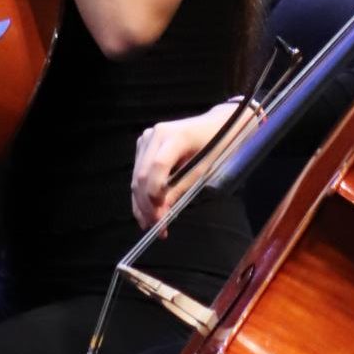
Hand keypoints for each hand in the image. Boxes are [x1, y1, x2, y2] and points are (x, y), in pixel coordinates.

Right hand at [132, 102, 248, 231]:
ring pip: (137, 177)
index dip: (155, 194)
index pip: (157, 167)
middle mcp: (154, 134)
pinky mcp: (143, 145)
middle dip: (147, 205)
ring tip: (151, 224)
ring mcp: (146, 138)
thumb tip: (160, 215)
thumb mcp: (203, 169)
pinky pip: (138, 173)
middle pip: (143, 175)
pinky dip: (142, 193)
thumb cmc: (216, 145)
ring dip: (141, 203)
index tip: (160, 218)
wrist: (215, 125)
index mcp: (174, 135)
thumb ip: (180, 190)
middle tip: (156, 228)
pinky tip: (147, 211)